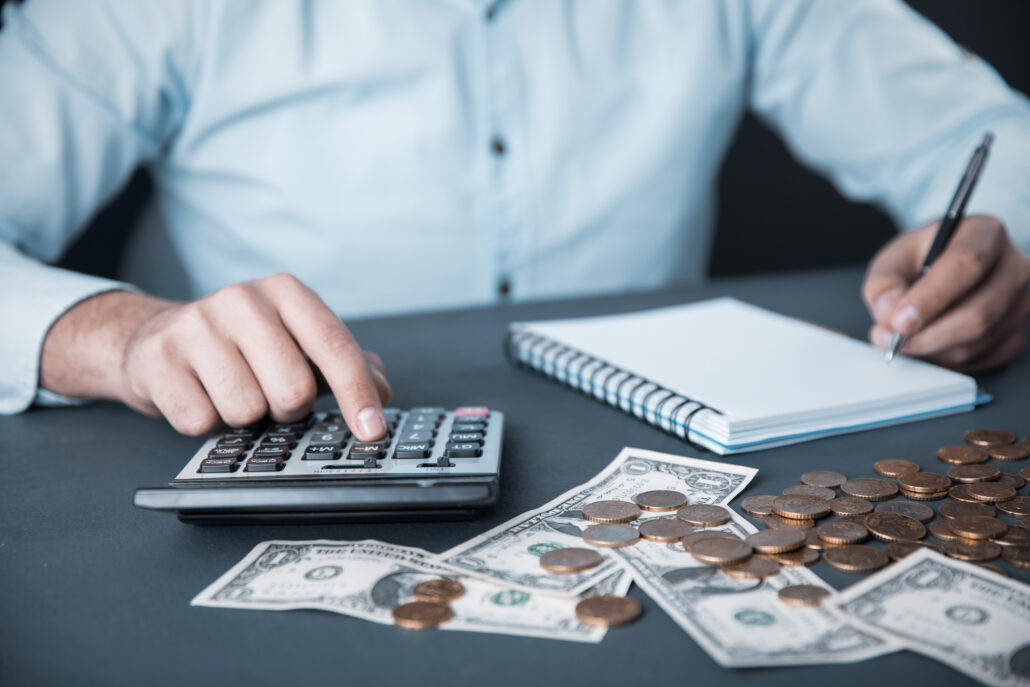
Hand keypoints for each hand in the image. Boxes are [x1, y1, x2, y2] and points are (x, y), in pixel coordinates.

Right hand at [40, 273, 390, 437]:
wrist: (156, 337)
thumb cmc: (242, 345)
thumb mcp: (298, 343)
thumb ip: (346, 364)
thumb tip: (382, 390)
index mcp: (285, 292)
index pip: (334, 346)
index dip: (357, 393)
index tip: (372, 431)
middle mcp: (241, 299)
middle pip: (293, 389)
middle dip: (289, 409)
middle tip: (271, 397)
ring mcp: (195, 326)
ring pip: (247, 410)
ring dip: (245, 417)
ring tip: (231, 392)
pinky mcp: (158, 358)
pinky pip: (200, 422)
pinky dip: (206, 423)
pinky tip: (200, 396)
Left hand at [862, 215, 1029, 372]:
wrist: (942, 270)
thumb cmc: (921, 260)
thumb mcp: (893, 260)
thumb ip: (884, 284)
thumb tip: (890, 316)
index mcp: (984, 234)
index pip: (967, 264)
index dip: (930, 298)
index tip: (899, 321)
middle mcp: (1014, 267)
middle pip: (978, 313)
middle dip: (927, 336)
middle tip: (890, 340)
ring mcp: (1021, 303)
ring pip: (977, 342)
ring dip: (932, 350)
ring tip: (904, 339)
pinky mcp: (1017, 334)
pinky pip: (980, 359)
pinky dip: (946, 359)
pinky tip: (929, 344)